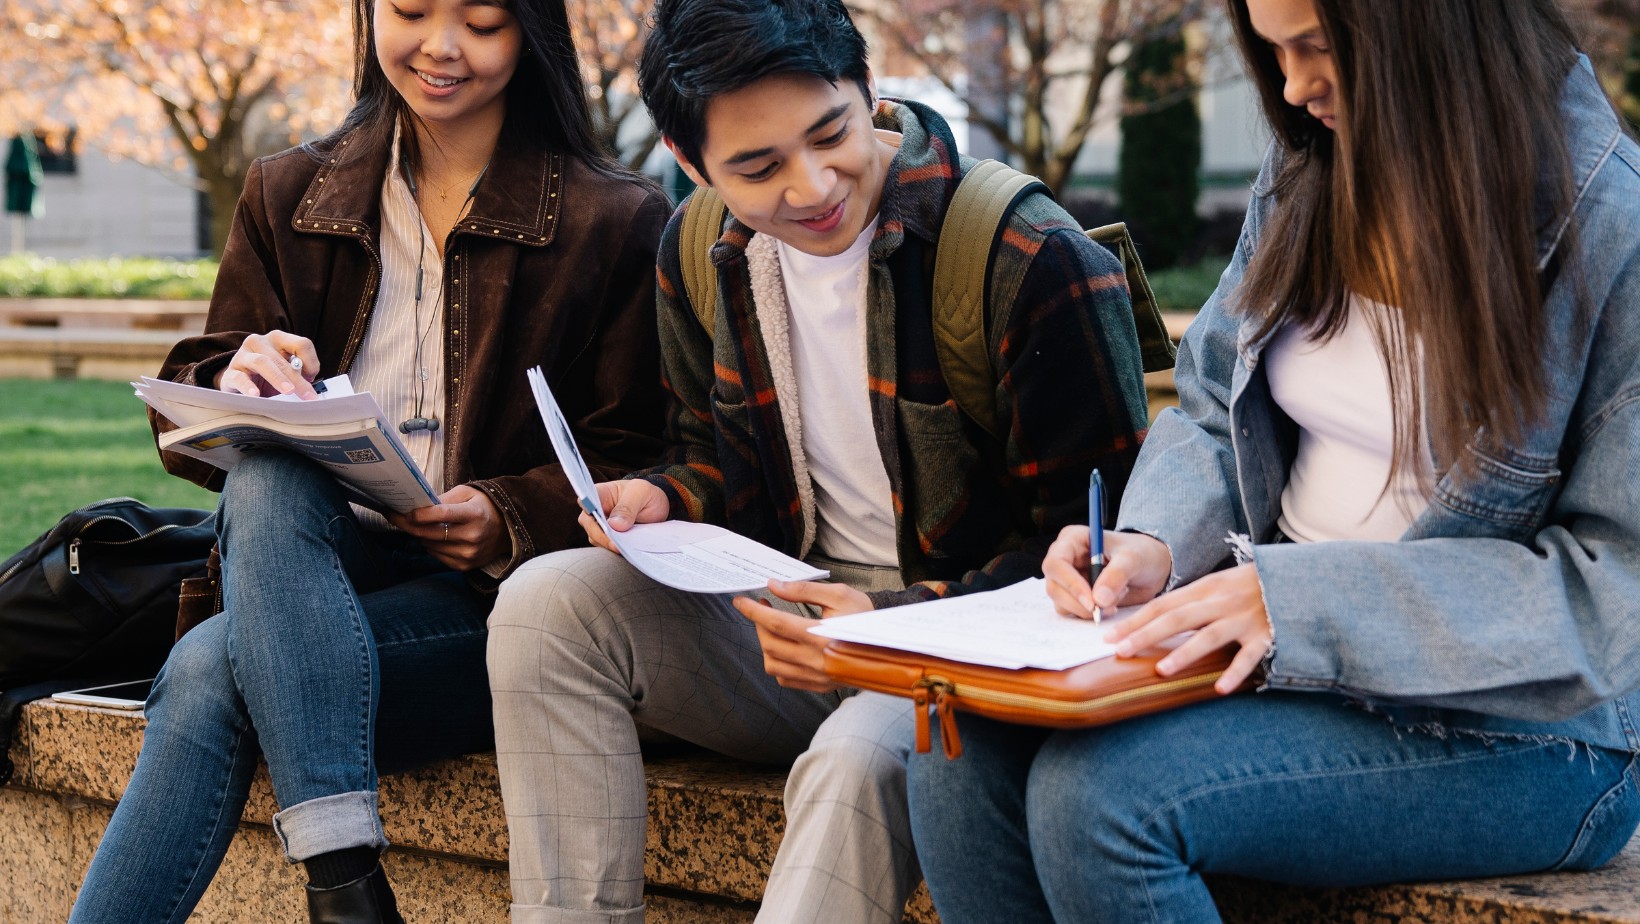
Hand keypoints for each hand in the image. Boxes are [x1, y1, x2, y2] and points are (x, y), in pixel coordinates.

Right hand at [215, 330, 319, 398]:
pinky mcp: (230, 372)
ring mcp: (242, 356)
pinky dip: (248, 386)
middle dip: (297, 378)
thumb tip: (313, 387)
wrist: (238, 382)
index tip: (313, 377)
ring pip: (262, 362)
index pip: (301, 344)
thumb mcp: (285, 371)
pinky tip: (256, 395)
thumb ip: (299, 373)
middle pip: (282, 358)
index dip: (311, 361)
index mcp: (278, 339)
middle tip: (307, 395)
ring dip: (278, 378)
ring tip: (288, 391)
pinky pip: (239, 378)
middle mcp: (259, 342)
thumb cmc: (267, 376)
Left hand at [388, 484, 506, 570]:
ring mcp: (469, 554)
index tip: (403, 511)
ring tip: (421, 525)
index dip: (420, 514)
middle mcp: (473, 536)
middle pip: (431, 534)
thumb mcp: (467, 493)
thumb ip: (444, 499)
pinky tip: (436, 538)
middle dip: (409, 525)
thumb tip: (418, 506)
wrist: (507, 529)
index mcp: (475, 514)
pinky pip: (437, 557)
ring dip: (421, 536)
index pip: (442, 514)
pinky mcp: (466, 565)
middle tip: (395, 516)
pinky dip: (432, 546)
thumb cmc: (484, 507)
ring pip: (431, 546)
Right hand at [577, 479, 670, 552]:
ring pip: (596, 538)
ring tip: (623, 549)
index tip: (596, 516)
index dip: (587, 508)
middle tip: (616, 544)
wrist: (656, 508)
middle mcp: (595, 510)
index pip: (585, 500)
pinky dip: (615, 550)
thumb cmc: (644, 495)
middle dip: (601, 534)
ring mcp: (599, 526)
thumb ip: (628, 507)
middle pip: (588, 524)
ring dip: (609, 544)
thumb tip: (614, 525)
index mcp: (600, 493)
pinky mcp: (607, 539)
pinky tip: (626, 552)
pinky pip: (606, 547)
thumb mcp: (641, 494)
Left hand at [733, 580, 873, 692]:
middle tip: (761, 608)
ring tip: (771, 627)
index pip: (775, 623)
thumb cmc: (864, 615)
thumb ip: (803, 590)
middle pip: (770, 644)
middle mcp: (817, 660)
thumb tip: (773, 586)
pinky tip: (784, 647)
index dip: (753, 611)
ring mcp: (817, 677)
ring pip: (773, 664)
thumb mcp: (838, 594)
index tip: (740, 600)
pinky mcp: (819, 686)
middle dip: (758, 624)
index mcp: (821, 636)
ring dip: (765, 644)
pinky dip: (777, 663)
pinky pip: (785, 679)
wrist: (889, 643)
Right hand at [1042, 526, 1171, 618]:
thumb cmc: (1140, 553)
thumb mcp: (1133, 559)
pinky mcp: (1074, 596)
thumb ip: (1117, 575)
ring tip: (1114, 601)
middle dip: (1079, 603)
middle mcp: (1064, 559)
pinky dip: (1090, 614)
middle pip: (1054, 587)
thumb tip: (1098, 600)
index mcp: (1072, 540)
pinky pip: (1072, 612)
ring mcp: (1067, 579)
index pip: (1056, 563)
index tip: (1092, 601)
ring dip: (1087, 610)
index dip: (1070, 584)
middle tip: (1106, 609)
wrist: (1151, 567)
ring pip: (1061, 603)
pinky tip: (1111, 605)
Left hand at [1102, 563, 1271, 694]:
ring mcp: (1243, 618)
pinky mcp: (1266, 635)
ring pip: (1209, 635)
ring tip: (1161, 670)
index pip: (1163, 605)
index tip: (1109, 636)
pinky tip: (1220, 689)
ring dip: (1184, 653)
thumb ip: (1190, 602)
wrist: (1295, 578)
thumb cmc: (1251, 585)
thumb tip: (1153, 620)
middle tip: (1119, 651)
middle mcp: (1220, 602)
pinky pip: (1249, 656)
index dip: (1135, 621)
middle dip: (1146, 634)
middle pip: (1177, 619)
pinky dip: (1235, 672)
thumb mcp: (1218, 585)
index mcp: (1205, 588)